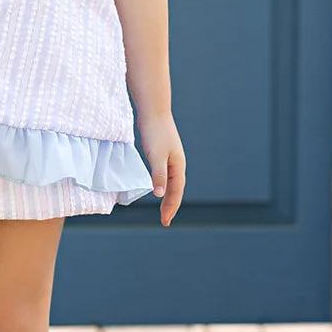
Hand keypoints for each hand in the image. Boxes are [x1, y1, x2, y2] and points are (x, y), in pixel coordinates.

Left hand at [139, 110, 184, 226]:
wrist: (154, 110)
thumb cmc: (155, 132)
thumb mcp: (156, 155)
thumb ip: (158, 175)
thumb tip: (160, 194)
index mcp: (178, 166)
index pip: (176, 192)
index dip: (171, 207)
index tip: (165, 221)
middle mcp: (177, 164)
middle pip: (176, 190)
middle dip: (171, 206)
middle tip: (165, 220)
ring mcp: (171, 158)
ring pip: (171, 183)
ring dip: (168, 197)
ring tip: (163, 209)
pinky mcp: (163, 153)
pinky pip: (165, 175)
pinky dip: (162, 185)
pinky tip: (157, 186)